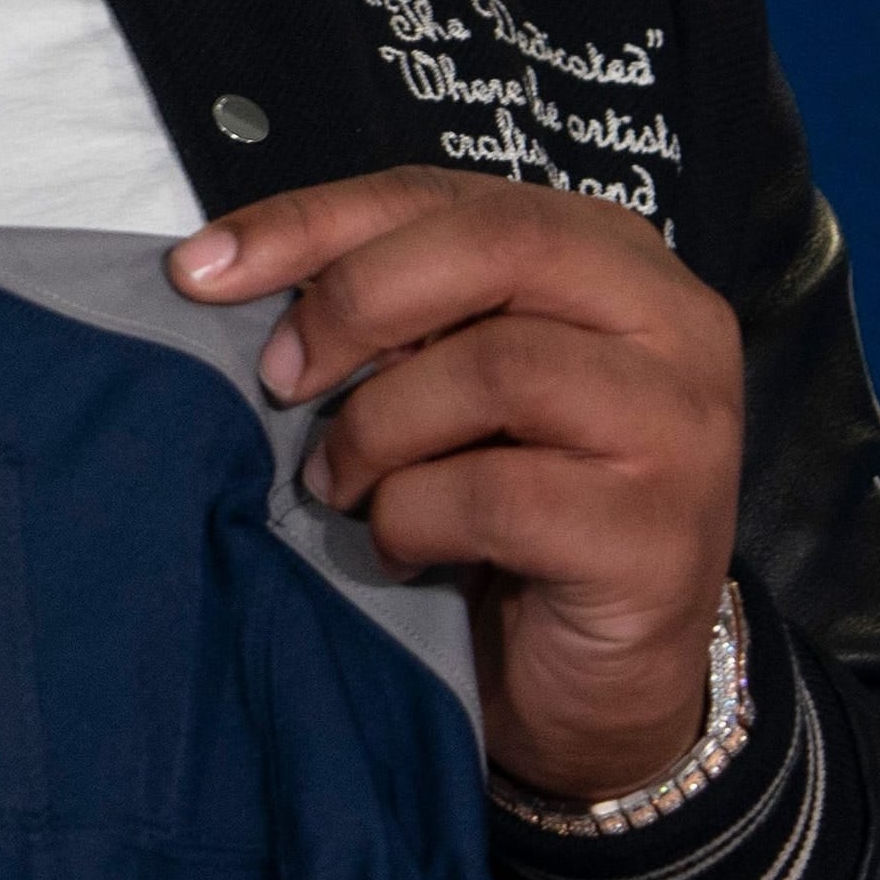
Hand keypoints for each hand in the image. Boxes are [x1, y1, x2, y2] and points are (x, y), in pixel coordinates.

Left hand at [172, 168, 740, 799]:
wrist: (595, 686)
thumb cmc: (509, 509)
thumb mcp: (445, 383)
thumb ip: (389, 314)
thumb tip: (224, 268)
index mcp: (611, 253)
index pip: (447, 194)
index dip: (315, 220)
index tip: (200, 269)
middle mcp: (671, 319)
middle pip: (495, 247)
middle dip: (355, 303)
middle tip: (280, 380)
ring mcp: (679, 424)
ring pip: (497, 368)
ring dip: (380, 430)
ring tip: (343, 483)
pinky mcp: (658, 532)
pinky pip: (497, 495)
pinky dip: (415, 519)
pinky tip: (403, 548)